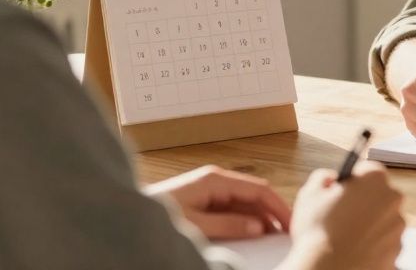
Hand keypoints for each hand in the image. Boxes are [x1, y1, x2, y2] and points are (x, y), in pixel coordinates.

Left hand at [145, 165, 291, 238]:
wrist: (124, 216)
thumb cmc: (158, 215)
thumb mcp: (196, 224)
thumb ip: (229, 225)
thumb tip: (258, 227)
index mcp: (215, 179)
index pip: (259, 189)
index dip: (278, 206)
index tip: (291, 223)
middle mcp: (215, 180)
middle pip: (253, 195)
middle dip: (271, 212)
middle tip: (285, 232)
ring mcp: (208, 189)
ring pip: (243, 202)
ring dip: (258, 218)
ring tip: (271, 236)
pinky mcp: (202, 200)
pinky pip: (231, 208)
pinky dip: (244, 220)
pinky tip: (250, 233)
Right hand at [285, 162, 403, 269]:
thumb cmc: (318, 231)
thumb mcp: (310, 193)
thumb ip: (324, 177)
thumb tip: (331, 179)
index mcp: (375, 179)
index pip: (368, 170)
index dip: (353, 181)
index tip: (343, 191)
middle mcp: (392, 200)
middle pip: (379, 195)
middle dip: (363, 202)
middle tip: (342, 216)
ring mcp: (397, 227)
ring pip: (384, 220)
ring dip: (369, 225)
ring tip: (346, 237)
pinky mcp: (397, 251)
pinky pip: (385, 242)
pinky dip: (373, 245)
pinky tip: (354, 249)